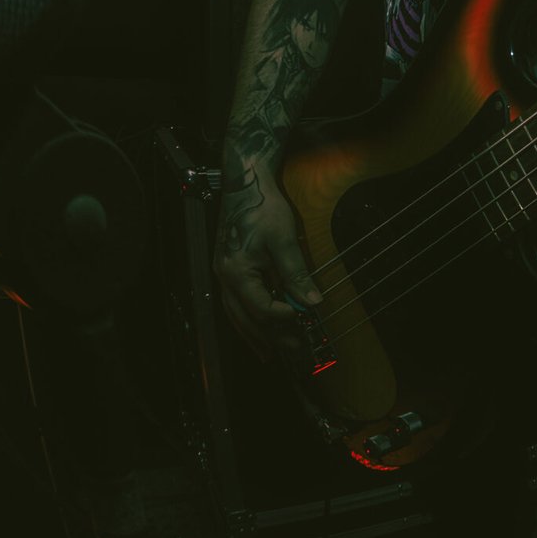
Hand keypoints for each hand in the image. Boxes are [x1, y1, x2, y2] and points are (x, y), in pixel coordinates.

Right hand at [213, 159, 321, 361]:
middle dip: (271, 336)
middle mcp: (225, 278)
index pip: (262, 307)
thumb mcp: (284, 239)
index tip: (305, 319)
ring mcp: (224, 275)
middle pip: (247, 318)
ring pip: (237, 315)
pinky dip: (248, 320)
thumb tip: (312, 301)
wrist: (245, 183)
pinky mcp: (229, 270)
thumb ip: (296, 273)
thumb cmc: (263, 207)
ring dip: (256, 335)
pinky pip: (236, 304)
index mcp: (236, 272)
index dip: (284, 317)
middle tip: (295, 351)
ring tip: (272, 353)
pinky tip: (258, 328)